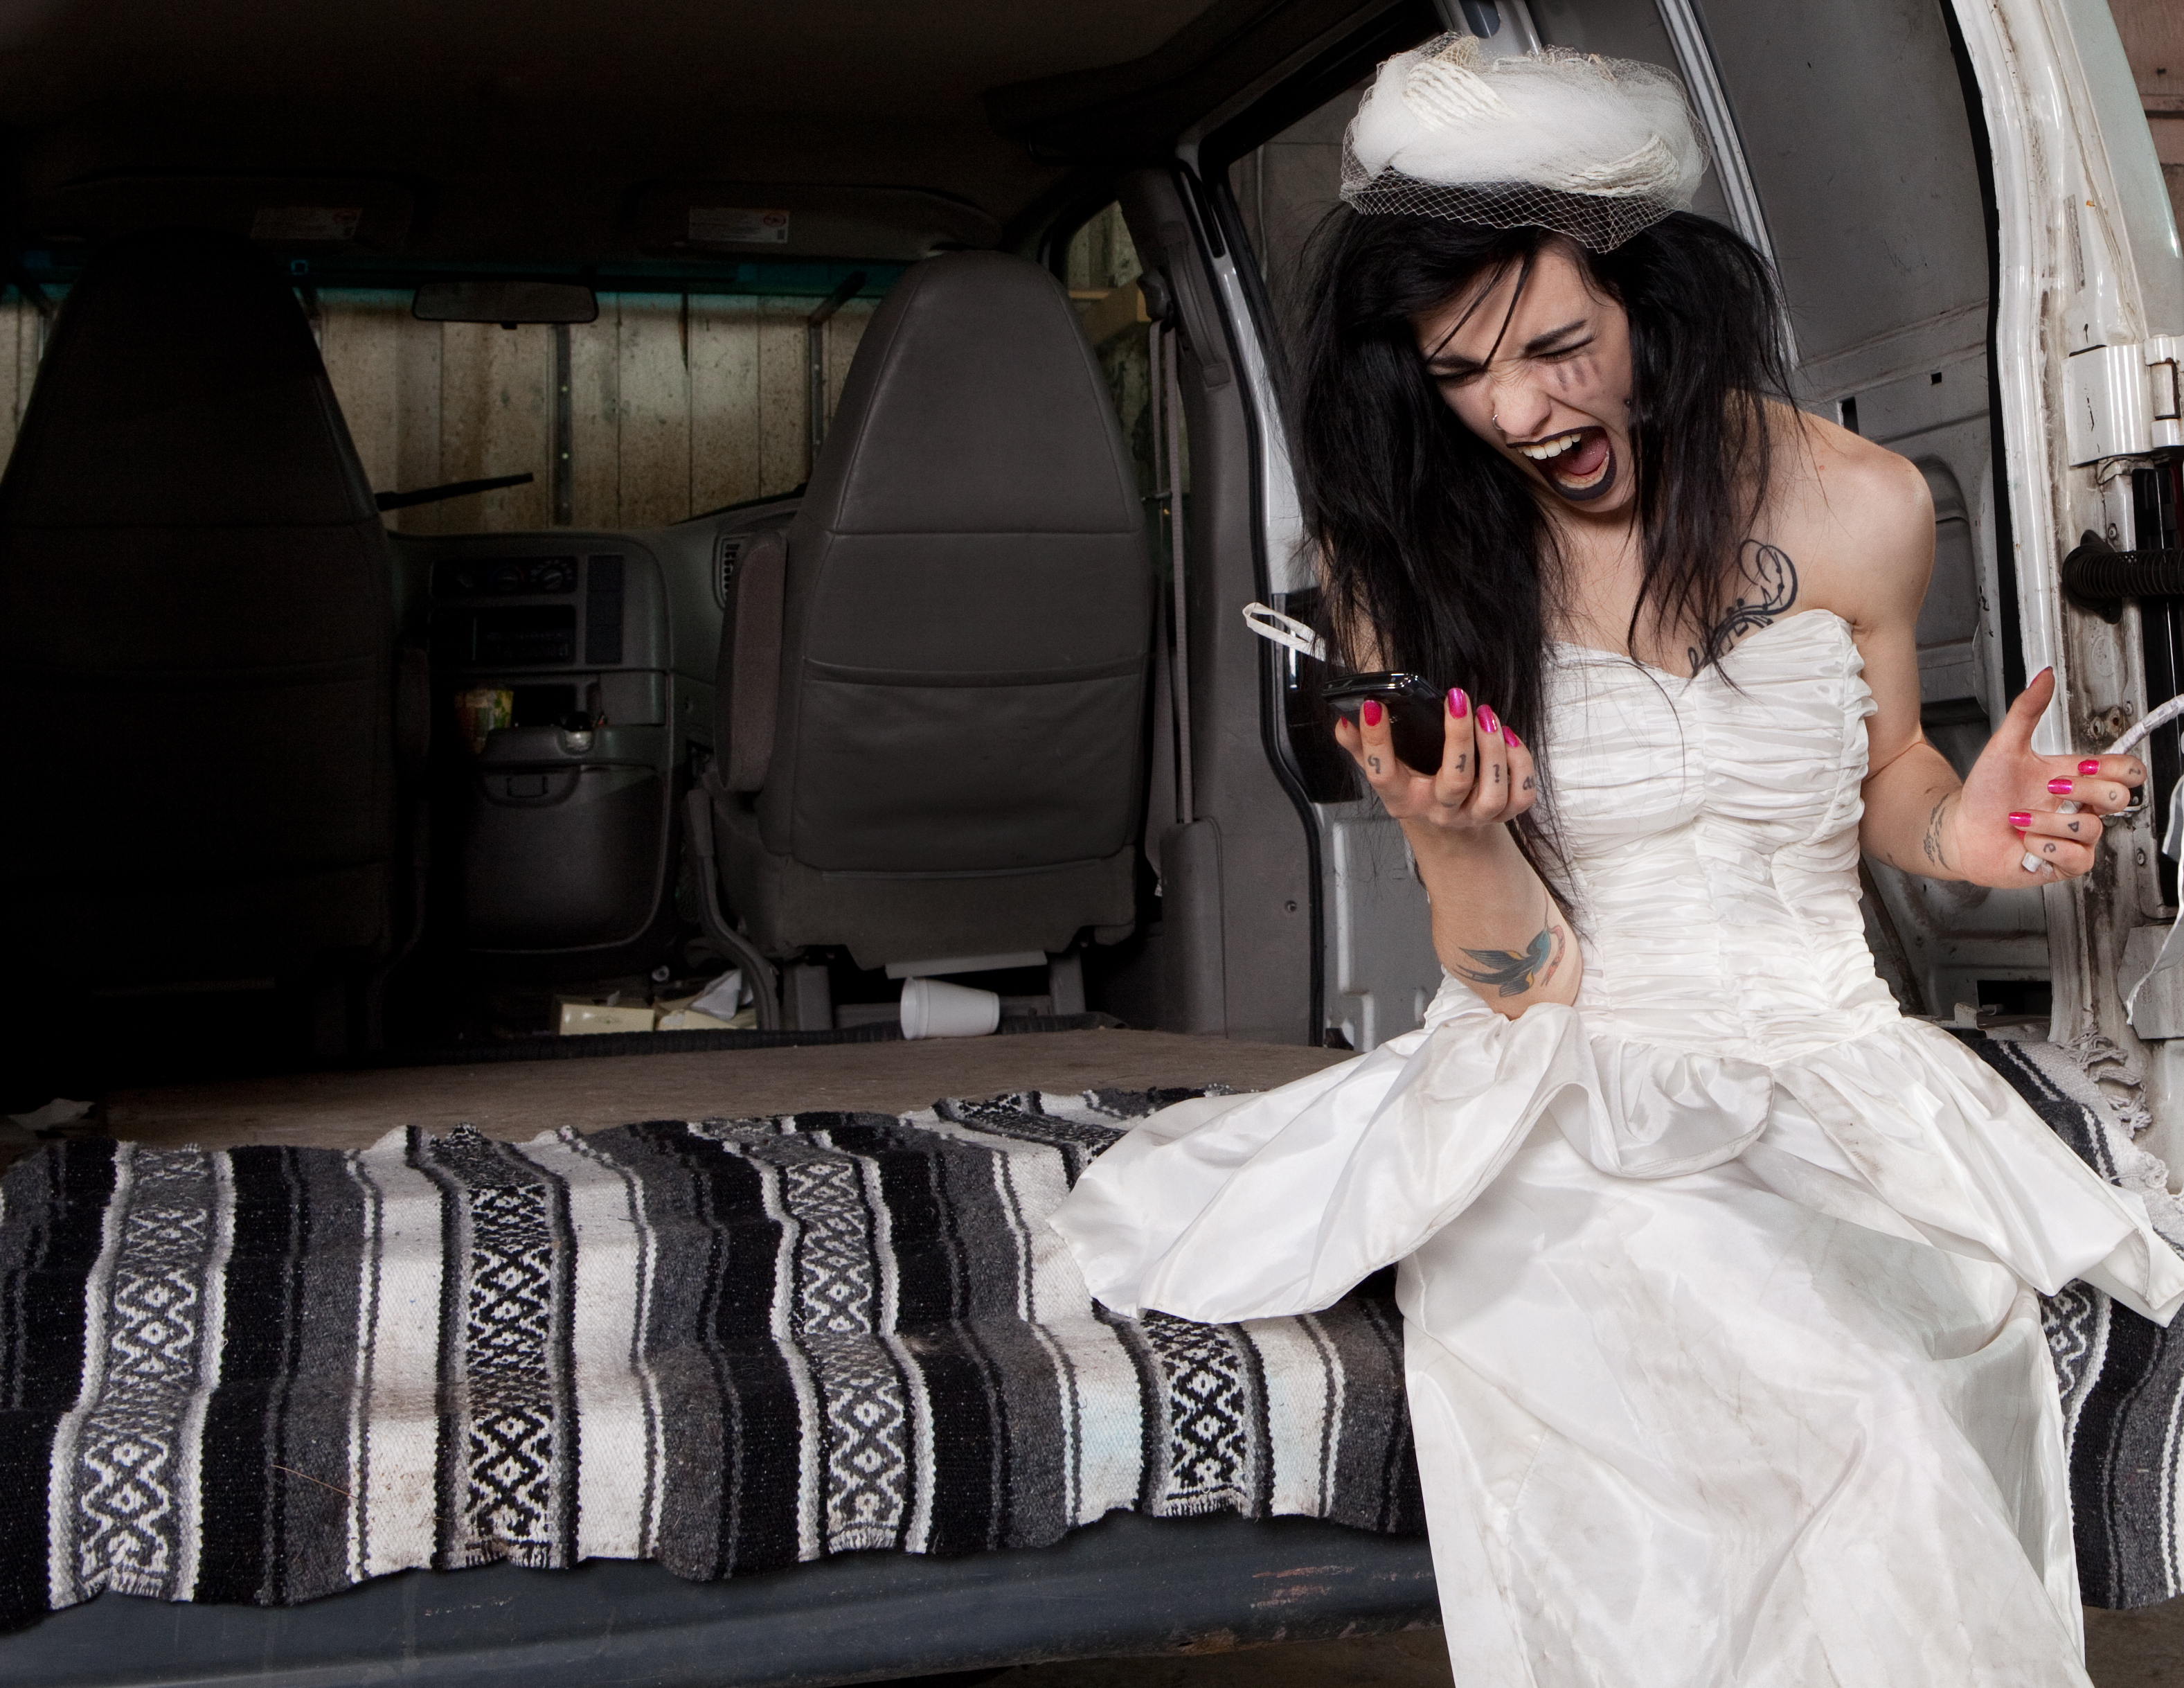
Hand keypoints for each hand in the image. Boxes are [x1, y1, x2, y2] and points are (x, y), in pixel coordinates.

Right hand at [1332, 687, 1537, 845]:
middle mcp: (1439, 812)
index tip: (1374, 705)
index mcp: (1403, 799)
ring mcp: (1472, 816)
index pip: (1382, 774)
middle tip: (1457, 699)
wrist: (1450, 835)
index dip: (1375, 741)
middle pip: (1454, 783)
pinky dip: (1519, 765)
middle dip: (1458, 738)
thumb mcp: (1386, 772)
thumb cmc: (1417, 791)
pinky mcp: (1502, 815)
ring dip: (1493, 748)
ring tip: (1485, 714)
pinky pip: (1519, 796)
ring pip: (1492, 792)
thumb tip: (1343, 720)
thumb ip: (1361, 748)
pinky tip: (1507, 737)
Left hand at [1946, 668, 2144, 886]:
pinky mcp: (2067, 862)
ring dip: (2046, 822)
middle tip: (2048, 789)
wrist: (1961, 830)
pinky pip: (2077, 857)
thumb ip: (2026, 710)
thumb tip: (2043, 677)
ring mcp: (2076, 836)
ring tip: (2020, 819)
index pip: (2126, 771)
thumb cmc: (1985, 793)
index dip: (2120, 768)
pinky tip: (2026, 842)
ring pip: (2091, 828)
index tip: (2087, 764)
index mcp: (2077, 777)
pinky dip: (2044, 847)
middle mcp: (2081, 807)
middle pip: (2119, 798)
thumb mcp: (2005, 746)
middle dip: (2081, 791)